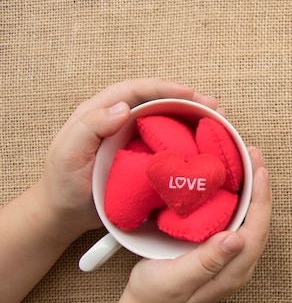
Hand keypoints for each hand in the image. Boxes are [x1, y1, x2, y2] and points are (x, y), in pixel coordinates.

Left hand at [39, 78, 218, 238]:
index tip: (189, 93)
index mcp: (100, 112)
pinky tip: (205, 144)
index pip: (135, 91)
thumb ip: (89, 127)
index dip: (163, 88)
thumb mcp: (67, 154)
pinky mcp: (144, 156)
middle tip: (213, 106)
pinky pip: (169, 141)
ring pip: (167, 119)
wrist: (65, 215)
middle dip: (187, 100)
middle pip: (157, 101)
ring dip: (193, 117)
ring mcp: (134, 138)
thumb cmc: (63, 184)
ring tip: (218, 120)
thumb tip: (122, 108)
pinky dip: (189, 139)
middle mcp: (120, 120)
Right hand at [121, 147, 270, 302]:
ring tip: (248, 160)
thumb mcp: (175, 280)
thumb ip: (205, 262)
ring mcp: (232, 255)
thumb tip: (236, 239)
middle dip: (260, 186)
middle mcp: (239, 262)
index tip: (260, 171)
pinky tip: (232, 180)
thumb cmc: (156, 297)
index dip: (261, 199)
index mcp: (234, 271)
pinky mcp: (222, 249)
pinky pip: (238, 218)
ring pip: (250, 217)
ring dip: (251, 188)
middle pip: (259, 219)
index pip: (256, 230)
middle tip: (254, 154)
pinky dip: (239, 196)